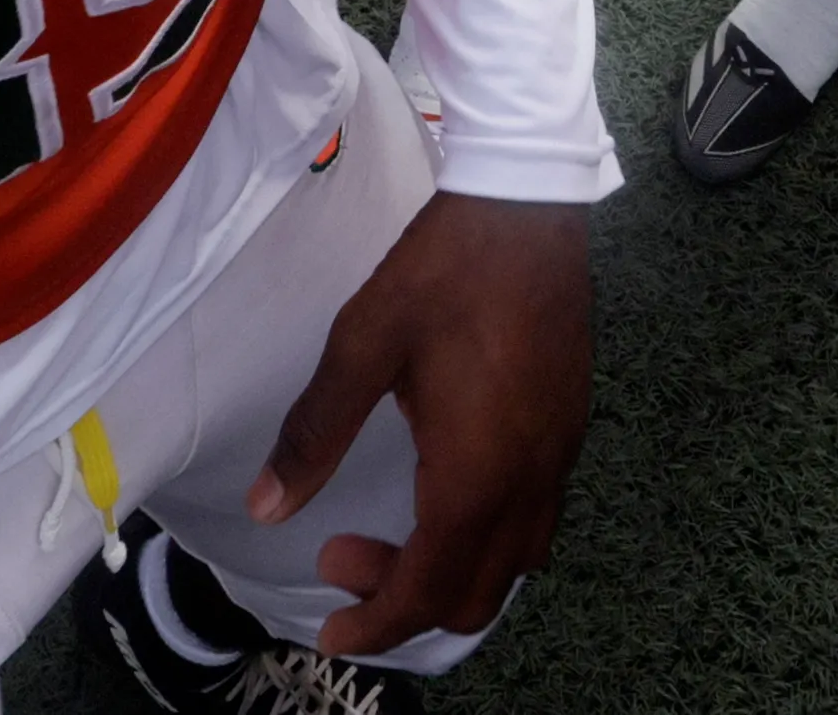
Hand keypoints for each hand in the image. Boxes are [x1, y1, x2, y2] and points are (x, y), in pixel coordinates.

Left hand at [252, 190, 591, 657]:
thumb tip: (268, 507)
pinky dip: (487, 539)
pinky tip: (447, 492)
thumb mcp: (362, 344)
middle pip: (476, 594)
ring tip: (396, 531)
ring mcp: (559, 455)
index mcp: (475, 473)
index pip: (429, 588)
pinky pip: (536, 520)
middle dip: (406, 602)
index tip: (330, 634)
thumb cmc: (443, 270)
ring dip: (452, 574)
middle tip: (344, 557)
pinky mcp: (570, 427)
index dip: (376, 624)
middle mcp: (528, 480)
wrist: (528, 202)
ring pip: (515, 563)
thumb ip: (314, 432)